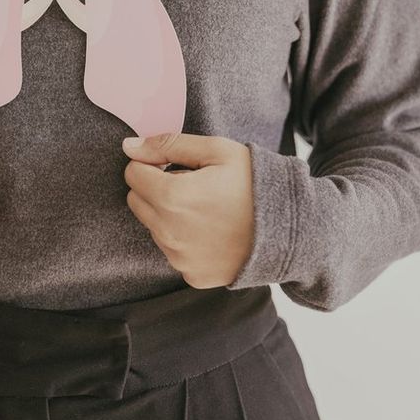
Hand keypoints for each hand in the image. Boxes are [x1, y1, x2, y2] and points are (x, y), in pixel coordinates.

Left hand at [122, 132, 254, 288]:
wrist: (290, 229)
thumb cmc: (254, 183)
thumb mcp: (217, 150)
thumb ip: (168, 144)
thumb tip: (129, 146)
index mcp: (171, 196)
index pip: (132, 173)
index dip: (153, 163)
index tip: (177, 165)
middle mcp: (168, 232)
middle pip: (136, 201)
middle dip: (155, 188)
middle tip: (192, 184)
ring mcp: (179, 257)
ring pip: (153, 227)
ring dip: (169, 214)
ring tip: (207, 208)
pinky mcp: (191, 275)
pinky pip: (173, 251)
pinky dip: (184, 239)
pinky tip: (212, 231)